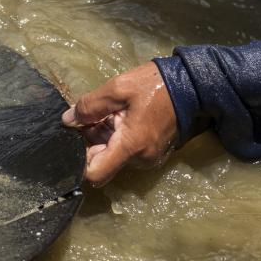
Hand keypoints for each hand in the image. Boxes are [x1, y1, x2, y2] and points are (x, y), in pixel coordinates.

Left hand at [61, 62, 177, 186]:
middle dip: (90, 142)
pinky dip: (116, 137)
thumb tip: (68, 120)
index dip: (78, 162)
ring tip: (106, 113)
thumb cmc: (155, 85)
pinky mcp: (154, 152)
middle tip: (89, 117)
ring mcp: (149, 158)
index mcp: (130, 147)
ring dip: (103, 138)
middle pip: (102, 162)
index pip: (95, 175)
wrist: (193, 85)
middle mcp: (140, 159)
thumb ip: (89, 106)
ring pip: (113, 156)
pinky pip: (126, 151)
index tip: (72, 141)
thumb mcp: (118, 88)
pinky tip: (118, 116)